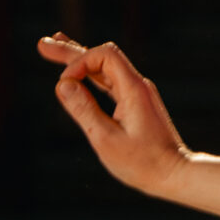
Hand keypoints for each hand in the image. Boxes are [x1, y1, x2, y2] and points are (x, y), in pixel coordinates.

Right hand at [40, 34, 189, 195]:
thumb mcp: (106, 138)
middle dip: (71, 51)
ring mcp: (138, 95)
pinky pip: (109, 83)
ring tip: (51, 48)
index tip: (65, 86)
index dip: (79, 62)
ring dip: (77, 61)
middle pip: (102, 58)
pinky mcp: (136, 105)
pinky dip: (90, 76)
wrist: (176, 175)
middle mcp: (138, 87)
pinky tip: (77, 76)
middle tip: (43, 44)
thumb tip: (62, 84)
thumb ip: (84, 109)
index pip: (104, 55)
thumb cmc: (143, 162)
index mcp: (134, 90)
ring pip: (104, 70)